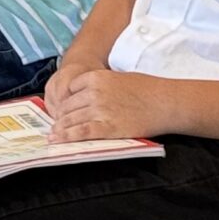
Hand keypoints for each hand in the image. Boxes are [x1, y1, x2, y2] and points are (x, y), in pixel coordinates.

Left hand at [42, 64, 173, 143]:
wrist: (165, 102)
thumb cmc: (146, 89)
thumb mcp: (117, 78)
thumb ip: (99, 86)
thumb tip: (85, 97)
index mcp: (96, 77)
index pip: (70, 89)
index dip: (66, 101)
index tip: (62, 109)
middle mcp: (94, 93)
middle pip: (68, 106)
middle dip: (61, 117)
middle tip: (54, 126)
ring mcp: (100, 110)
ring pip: (71, 120)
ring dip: (60, 129)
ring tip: (53, 135)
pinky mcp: (108, 127)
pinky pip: (82, 133)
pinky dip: (68, 137)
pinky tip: (59, 141)